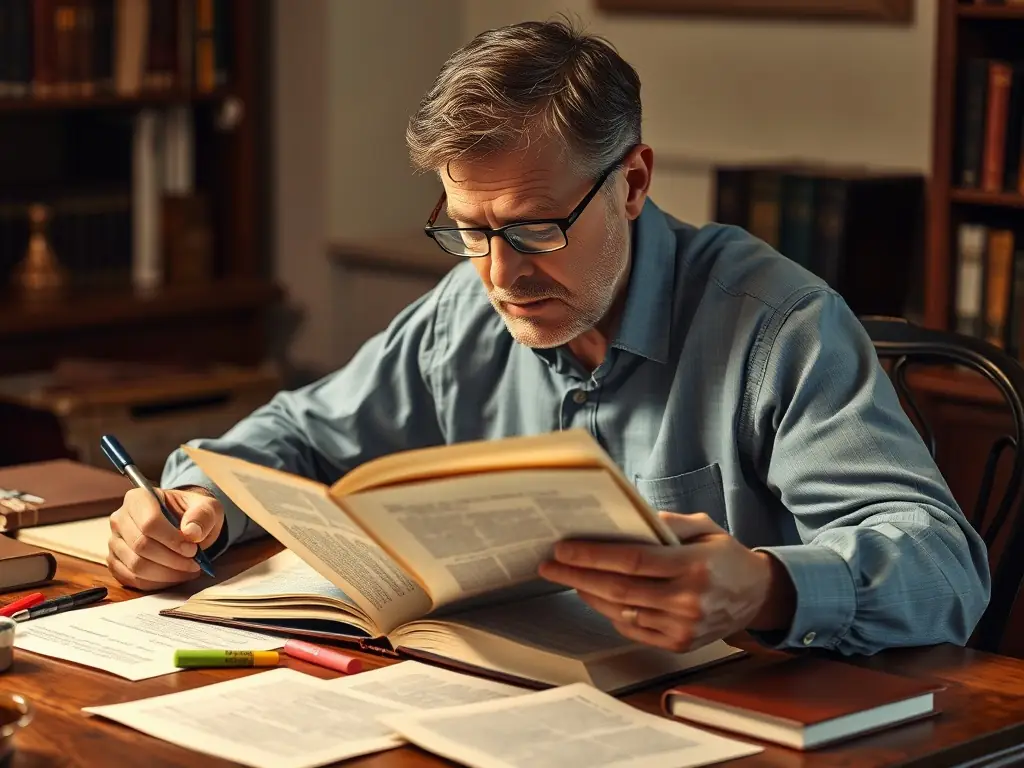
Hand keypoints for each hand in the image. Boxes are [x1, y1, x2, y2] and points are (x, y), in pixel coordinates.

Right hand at [107, 487, 223, 590]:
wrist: (185, 524)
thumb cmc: (193, 514)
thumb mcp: (207, 508)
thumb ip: (202, 516)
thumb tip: (191, 532)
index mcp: (139, 498)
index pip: (149, 523)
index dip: (172, 540)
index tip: (193, 549)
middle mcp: (120, 519)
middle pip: (141, 546)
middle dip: (172, 560)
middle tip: (195, 563)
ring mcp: (115, 541)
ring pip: (136, 566)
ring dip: (166, 573)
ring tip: (188, 570)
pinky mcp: (115, 562)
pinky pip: (132, 579)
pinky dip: (157, 583)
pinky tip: (175, 576)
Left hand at [537, 512, 795, 652]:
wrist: (757, 596)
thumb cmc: (725, 555)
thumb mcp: (703, 527)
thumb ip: (666, 522)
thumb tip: (625, 518)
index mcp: (694, 566)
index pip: (632, 561)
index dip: (592, 556)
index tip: (563, 549)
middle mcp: (688, 600)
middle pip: (619, 589)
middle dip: (577, 577)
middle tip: (550, 566)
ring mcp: (683, 627)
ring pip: (622, 612)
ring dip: (589, 594)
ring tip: (567, 578)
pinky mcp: (679, 644)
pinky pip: (633, 629)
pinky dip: (609, 612)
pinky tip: (595, 596)